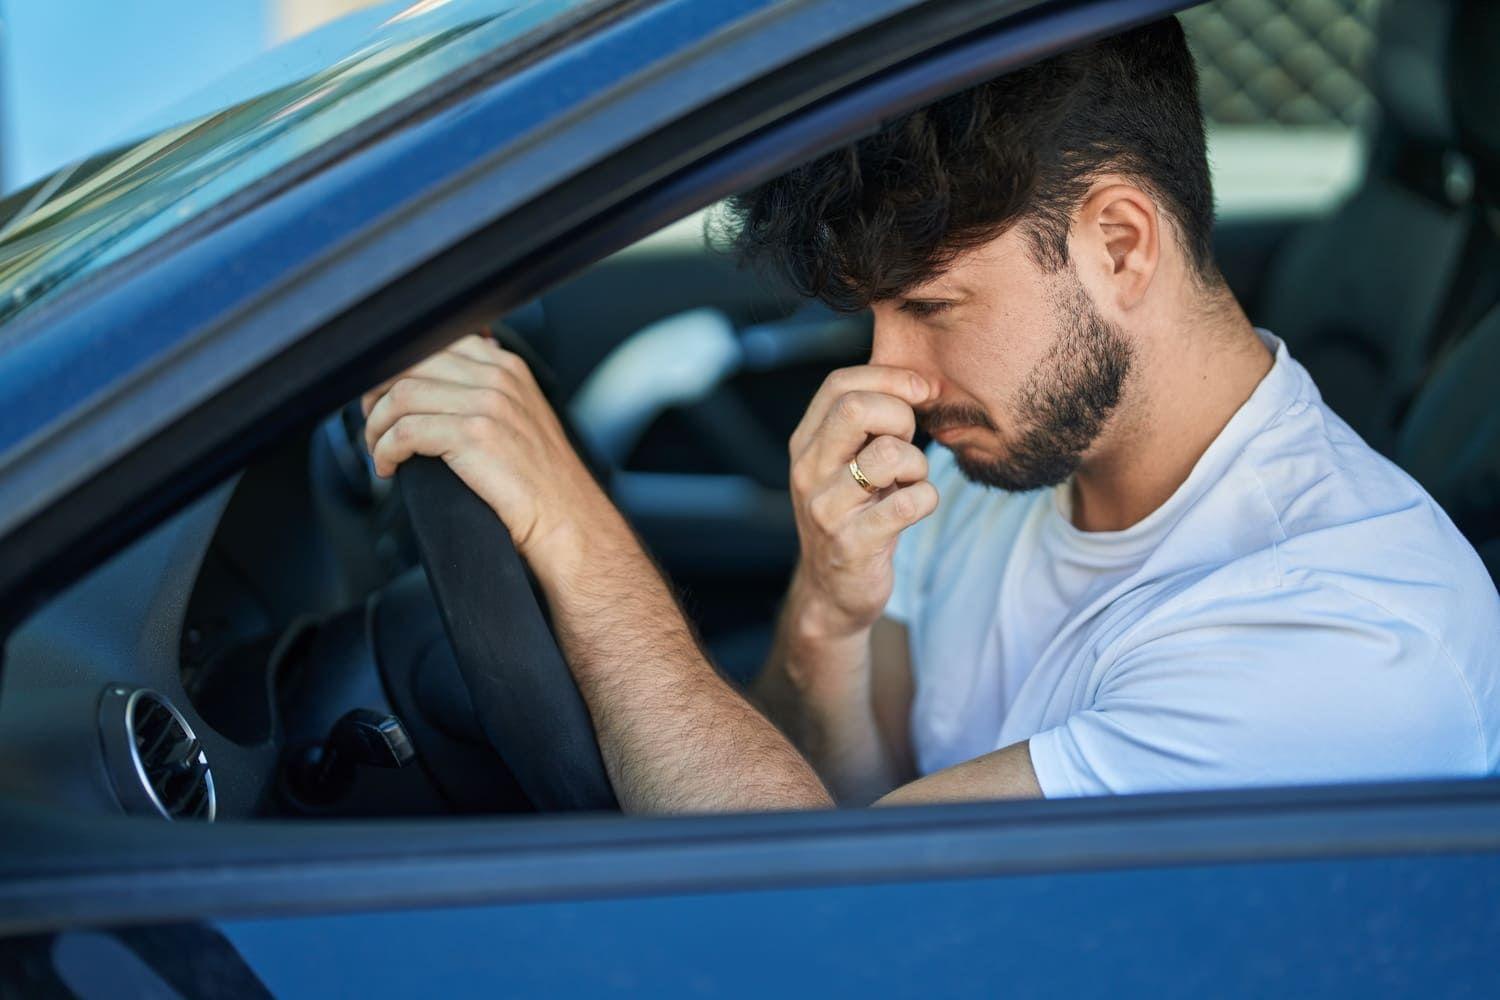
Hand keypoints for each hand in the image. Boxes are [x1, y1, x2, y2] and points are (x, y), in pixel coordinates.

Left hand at [361, 332, 615, 564]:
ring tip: (379, 450)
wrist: (567, 519)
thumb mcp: (522, 418)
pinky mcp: (473, 435)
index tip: (385, 396)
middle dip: (379, 393)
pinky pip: (404, 431)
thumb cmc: (542, 481)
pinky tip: (388, 467)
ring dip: (376, 426)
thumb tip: (441, 384)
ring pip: (400, 395)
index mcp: (507, 367)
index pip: (434, 344)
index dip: (397, 369)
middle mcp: (497, 377)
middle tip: (374, 423)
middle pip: (411, 363)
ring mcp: (486, 404)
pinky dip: (384, 450)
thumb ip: (488, 391)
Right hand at [786, 365, 938, 641]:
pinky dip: (926, 498)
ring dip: (917, 463)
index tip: (922, 391)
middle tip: (909, 442)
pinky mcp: (853, 544)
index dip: (890, 377)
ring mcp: (826, 509)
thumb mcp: (846, 464)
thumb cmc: (853, 516)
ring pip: (888, 454)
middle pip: (857, 408)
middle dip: (901, 416)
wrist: (832, 593)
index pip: (840, 383)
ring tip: (910, 481)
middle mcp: (807, 471)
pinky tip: (917, 506)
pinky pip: (908, 503)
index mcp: (806, 443)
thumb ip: (869, 424)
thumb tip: (920, 380)